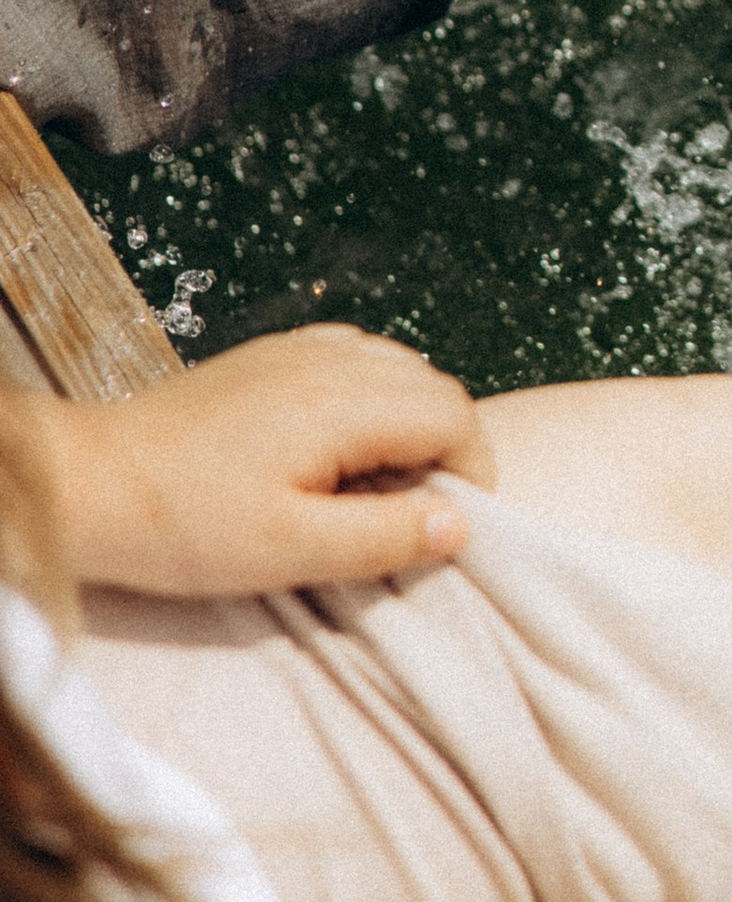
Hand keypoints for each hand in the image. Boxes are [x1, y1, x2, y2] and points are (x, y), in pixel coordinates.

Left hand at [41, 323, 497, 595]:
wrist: (89, 481)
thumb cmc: (182, 525)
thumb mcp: (288, 552)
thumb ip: (382, 537)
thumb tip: (460, 523)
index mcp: (343, 403)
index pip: (454, 416)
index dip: (471, 473)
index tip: (444, 528)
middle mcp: (330, 360)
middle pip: (434, 386)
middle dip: (447, 448)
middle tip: (410, 516)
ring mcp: (298, 349)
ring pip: (399, 366)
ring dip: (410, 421)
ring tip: (371, 487)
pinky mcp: (271, 354)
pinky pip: (355, 356)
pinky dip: (371, 396)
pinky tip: (337, 445)